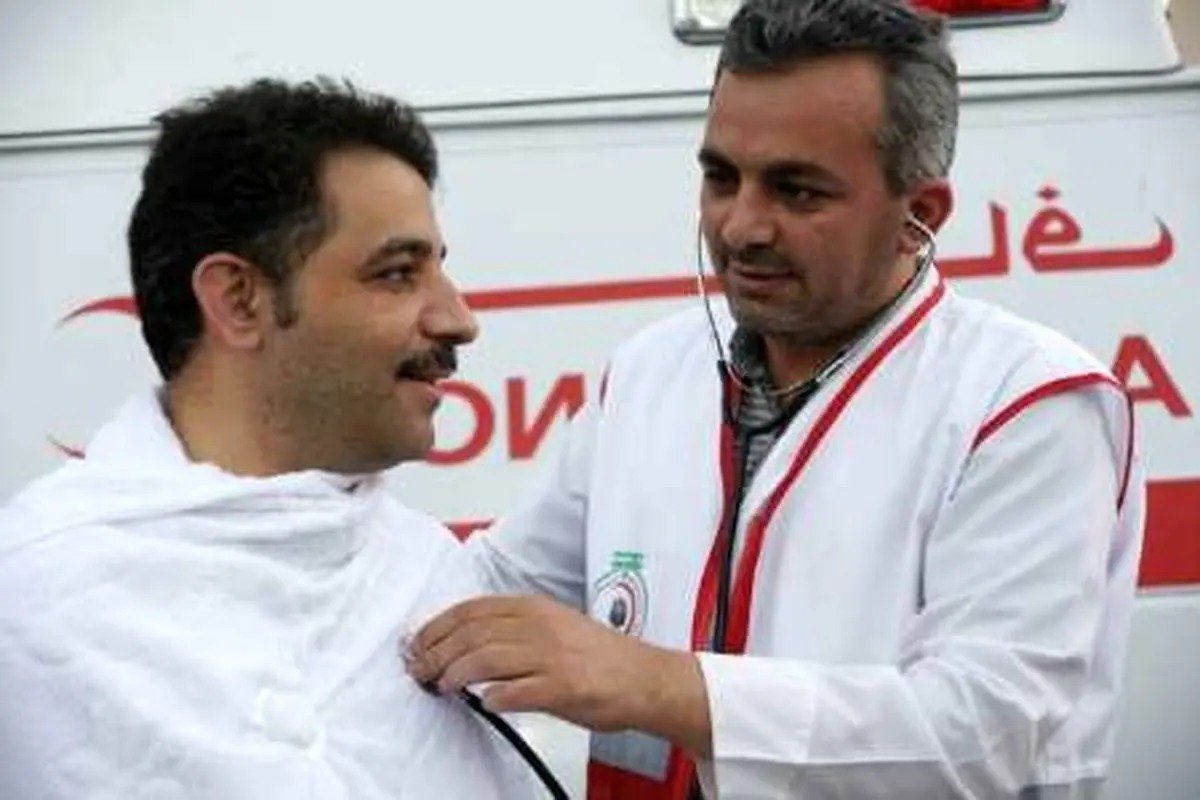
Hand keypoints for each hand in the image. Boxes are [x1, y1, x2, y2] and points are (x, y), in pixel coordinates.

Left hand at [405, 594, 710, 753]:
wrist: (645, 678)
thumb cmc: (600, 657)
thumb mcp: (553, 627)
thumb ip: (513, 631)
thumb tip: (465, 645)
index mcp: (534, 608)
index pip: (471, 610)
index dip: (437, 626)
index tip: (417, 643)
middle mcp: (539, 626)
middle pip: (471, 634)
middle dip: (436, 653)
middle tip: (420, 670)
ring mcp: (551, 656)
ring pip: (485, 659)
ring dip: (455, 675)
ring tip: (442, 687)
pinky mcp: (563, 687)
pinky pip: (517, 692)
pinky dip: (494, 698)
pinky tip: (485, 704)